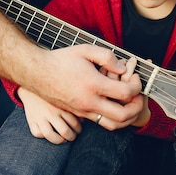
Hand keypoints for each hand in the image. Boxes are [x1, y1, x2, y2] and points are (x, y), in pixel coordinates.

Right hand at [18, 87, 81, 143]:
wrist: (34, 86)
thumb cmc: (52, 93)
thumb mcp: (63, 97)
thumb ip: (72, 107)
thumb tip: (82, 120)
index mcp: (61, 106)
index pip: (74, 123)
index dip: (79, 129)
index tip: (79, 130)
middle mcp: (51, 112)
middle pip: (65, 131)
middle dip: (71, 137)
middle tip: (72, 136)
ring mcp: (40, 117)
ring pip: (50, 135)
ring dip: (59, 140)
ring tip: (63, 139)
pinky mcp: (31, 120)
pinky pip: (37, 133)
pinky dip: (43, 137)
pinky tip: (49, 134)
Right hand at [27, 44, 142, 129]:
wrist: (37, 73)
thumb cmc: (61, 59)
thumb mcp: (85, 49)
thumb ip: (107, 56)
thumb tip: (123, 68)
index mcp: (93, 84)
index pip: (125, 93)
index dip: (136, 86)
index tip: (135, 78)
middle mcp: (89, 101)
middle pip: (123, 116)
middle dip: (136, 107)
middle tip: (138, 96)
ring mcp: (83, 111)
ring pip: (112, 125)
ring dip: (126, 118)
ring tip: (129, 104)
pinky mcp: (78, 114)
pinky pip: (100, 122)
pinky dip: (112, 117)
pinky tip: (113, 104)